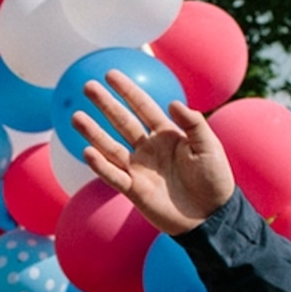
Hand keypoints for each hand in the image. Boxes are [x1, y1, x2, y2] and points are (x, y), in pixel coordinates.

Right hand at [73, 71, 235, 234]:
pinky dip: (101, 166)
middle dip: (105, 105)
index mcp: (167, 134)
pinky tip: (87, 152)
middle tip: (87, 87)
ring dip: (94, 133)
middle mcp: (148, 148)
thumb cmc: (214, 179)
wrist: (211, 217)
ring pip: (111, 147)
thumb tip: (173, 103)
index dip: (128, 91)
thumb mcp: (209, 147)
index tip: (111, 74)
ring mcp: (139, 169)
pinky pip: (114, 176)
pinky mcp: (134, 190)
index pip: (143, 108)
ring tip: (76, 117)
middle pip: (122, 122)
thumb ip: (193, 123)